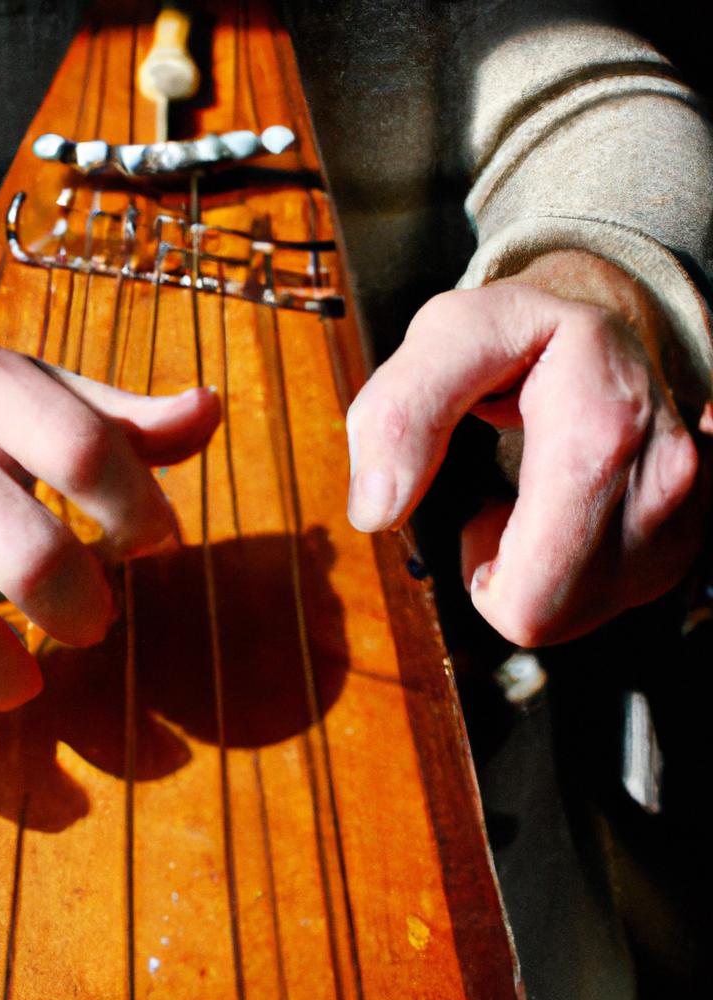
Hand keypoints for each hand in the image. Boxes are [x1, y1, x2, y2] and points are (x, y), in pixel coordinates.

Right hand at [0, 321, 220, 787]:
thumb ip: (122, 414)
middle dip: (86, 606)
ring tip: (31, 673)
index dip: (142, 510)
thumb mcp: (33, 385)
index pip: (85, 452)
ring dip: (8, 675)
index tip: (156, 542)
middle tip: (96, 616)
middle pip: (30, 555)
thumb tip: (209, 410)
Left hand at [346, 250, 706, 645]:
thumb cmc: (516, 335)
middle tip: (495, 502)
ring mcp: (684, 512)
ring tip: (530, 497)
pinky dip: (568, 567)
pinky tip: (566, 509)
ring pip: (573, 614)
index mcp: (605, 420)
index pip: (530, 586)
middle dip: (499, 575)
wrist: (602, 326)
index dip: (474, 569)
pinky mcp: (685, 535)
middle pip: (550, 614)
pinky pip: (601, 598)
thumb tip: (377, 509)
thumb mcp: (444, 340)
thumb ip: (398, 415)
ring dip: (532, 569)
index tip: (466, 507)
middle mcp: (665, 474)